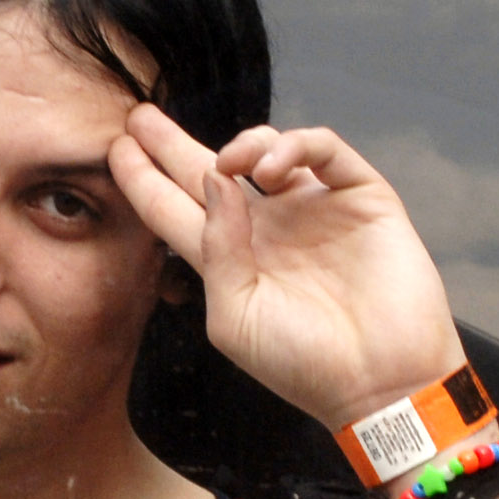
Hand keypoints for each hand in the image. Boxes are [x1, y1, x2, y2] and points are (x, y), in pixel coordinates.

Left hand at [109, 108, 467, 431]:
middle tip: (140, 116)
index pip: (176, 209)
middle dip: (173, 142)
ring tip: (228, 161)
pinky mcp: (361, 196)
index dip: (144, 179)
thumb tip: (212, 179)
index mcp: (231, 259)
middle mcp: (269, 228)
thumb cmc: (304, 363)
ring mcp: (315, 208)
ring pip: (270, 150)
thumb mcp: (234, 316)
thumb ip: (215, 248)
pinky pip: (325, 151)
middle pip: (211, 171)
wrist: (382, 382)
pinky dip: (296, 145)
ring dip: (243, 143)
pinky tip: (270, 169)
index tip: (116, 149)